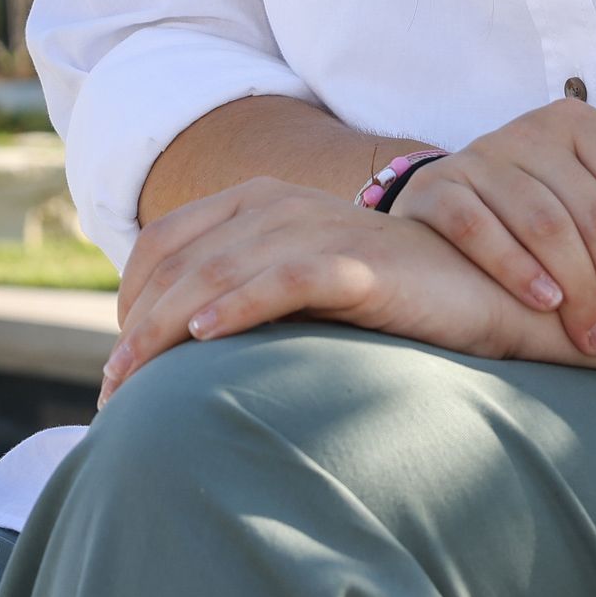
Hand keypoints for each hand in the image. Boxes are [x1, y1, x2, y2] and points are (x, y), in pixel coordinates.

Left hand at [103, 175, 537, 402]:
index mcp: (254, 202)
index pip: (161, 244)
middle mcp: (277, 205)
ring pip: (217, 273)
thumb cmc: (383, 300)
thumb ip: (244, 297)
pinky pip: (284, 279)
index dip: (128, 301)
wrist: (482, 291)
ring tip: (137, 382)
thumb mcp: (299, 288)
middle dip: (136, 330)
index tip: (117, 363)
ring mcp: (317, 229)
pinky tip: (204, 340)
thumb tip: (173, 352)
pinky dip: (238, 306)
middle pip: (178, 265)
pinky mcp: (357, 262)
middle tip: (114, 394)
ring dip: (167, 330)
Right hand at [392, 100, 595, 359]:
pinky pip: (478, 229)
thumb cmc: (550, 202)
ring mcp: (480, 156)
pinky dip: (515, 268)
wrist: (454, 202)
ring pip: (545, 226)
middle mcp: (530, 131)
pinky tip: (545, 304)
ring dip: (581, 292)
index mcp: (579, 123)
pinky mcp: (437, 187)